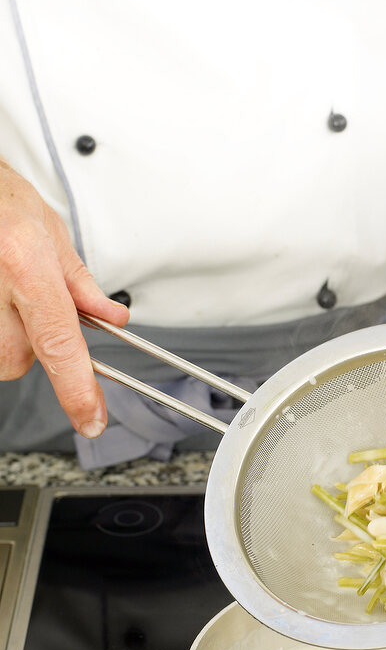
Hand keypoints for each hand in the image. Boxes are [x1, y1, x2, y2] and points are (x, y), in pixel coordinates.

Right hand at [0, 158, 128, 436]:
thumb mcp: (49, 231)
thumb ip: (78, 282)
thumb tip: (110, 317)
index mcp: (24, 265)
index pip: (60, 343)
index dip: (77, 388)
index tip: (91, 417)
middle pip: (18, 358)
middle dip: (31, 342)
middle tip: (27, 302)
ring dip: (5, 334)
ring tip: (2, 290)